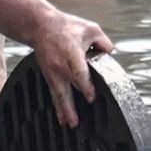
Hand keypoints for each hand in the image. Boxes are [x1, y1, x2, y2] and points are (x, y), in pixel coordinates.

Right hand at [27, 9, 113, 127]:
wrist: (40, 26)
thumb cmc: (66, 27)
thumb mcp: (90, 29)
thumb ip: (103, 42)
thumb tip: (110, 55)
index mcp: (71, 53)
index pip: (78, 72)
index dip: (84, 85)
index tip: (91, 97)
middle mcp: (60, 65)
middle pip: (68, 87)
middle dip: (73, 104)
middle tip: (78, 120)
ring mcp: (53, 72)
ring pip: (59, 94)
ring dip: (64, 110)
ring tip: (70, 124)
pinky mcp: (49, 75)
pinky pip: (54, 93)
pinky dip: (58, 107)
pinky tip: (62, 118)